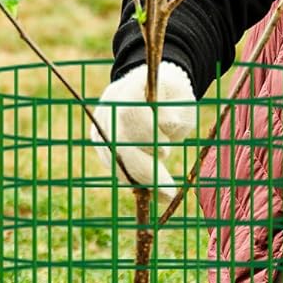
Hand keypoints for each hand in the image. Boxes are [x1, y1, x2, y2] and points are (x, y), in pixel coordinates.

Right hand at [91, 61, 196, 193]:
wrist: (157, 95)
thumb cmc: (173, 98)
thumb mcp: (181, 100)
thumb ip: (175, 112)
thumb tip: (166, 125)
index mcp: (127, 89)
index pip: (129, 113)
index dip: (145, 134)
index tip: (166, 151)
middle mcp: (108, 108)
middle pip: (117, 142)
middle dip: (143, 169)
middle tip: (168, 192)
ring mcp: (101, 126)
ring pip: (113, 160)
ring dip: (140, 180)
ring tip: (165, 193)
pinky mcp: (102, 143)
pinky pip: (114, 167)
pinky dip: (134, 180)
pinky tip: (154, 190)